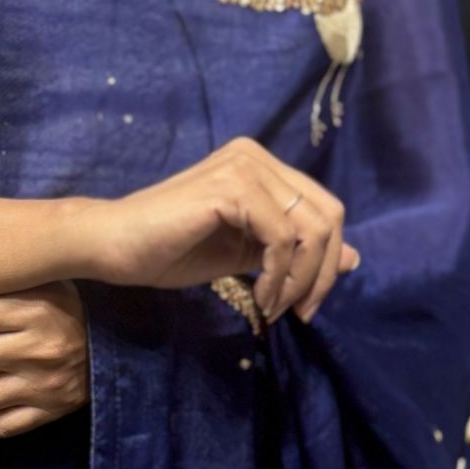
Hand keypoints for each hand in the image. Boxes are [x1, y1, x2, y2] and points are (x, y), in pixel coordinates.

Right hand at [90, 135, 358, 323]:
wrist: (114, 246)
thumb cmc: (169, 250)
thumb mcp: (245, 255)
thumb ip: (294, 252)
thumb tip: (355, 259)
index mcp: (261, 167)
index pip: (323, 209)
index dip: (327, 261)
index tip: (306, 305)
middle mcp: (257, 157)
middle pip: (328, 215)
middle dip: (322, 272)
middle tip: (300, 312)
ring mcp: (245, 166)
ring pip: (311, 229)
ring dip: (300, 280)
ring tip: (274, 308)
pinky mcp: (232, 187)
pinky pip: (282, 238)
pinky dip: (279, 276)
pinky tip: (261, 298)